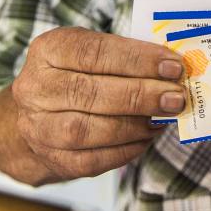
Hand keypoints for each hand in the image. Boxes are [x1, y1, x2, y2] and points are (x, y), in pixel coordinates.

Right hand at [10, 27, 185, 180]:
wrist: (35, 116)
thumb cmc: (76, 75)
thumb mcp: (90, 52)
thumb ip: (125, 57)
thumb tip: (171, 70)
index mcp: (49, 50)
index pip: (94, 52)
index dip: (138, 60)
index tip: (173, 66)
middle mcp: (36, 88)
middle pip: (91, 93)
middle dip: (141, 95)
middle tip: (176, 97)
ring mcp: (38, 127)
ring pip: (88, 130)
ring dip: (134, 126)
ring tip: (163, 119)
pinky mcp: (51, 158)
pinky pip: (91, 160)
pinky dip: (124, 151)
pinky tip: (146, 138)